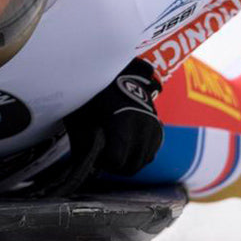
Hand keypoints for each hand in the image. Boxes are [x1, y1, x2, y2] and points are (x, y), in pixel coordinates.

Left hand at [65, 58, 162, 176]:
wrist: (118, 73)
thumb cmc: (95, 92)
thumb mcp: (82, 114)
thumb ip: (82, 142)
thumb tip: (85, 165)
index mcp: (123, 122)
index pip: (116, 160)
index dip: (102, 162)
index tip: (94, 154)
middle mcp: (143, 127)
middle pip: (131, 166)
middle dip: (114, 166)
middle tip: (102, 156)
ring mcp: (154, 128)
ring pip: (143, 162)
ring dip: (127, 161)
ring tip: (113, 149)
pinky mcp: (158, 128)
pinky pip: (150, 153)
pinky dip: (138, 154)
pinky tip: (125, 145)